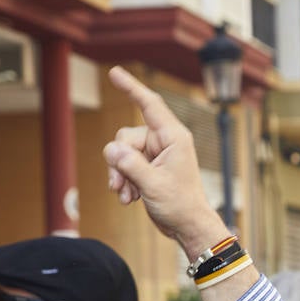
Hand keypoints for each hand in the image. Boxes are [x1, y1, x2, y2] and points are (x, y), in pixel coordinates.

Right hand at [103, 66, 227, 255]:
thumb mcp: (153, 185)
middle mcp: (164, 141)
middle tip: (119, 186)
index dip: (132, 88)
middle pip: (126, 137)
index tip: (114, 73)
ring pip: (122, 153)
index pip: (150, 105)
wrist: (188, 227)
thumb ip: (130, 165)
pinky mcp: (149, 168)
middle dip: (118, 162)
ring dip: (120, 175)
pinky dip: (124, 181)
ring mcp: (156, 155)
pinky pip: (125, 165)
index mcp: (173, 137)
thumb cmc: (180, 206)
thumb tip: (111, 149)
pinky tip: (129, 199)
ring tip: (126, 196)